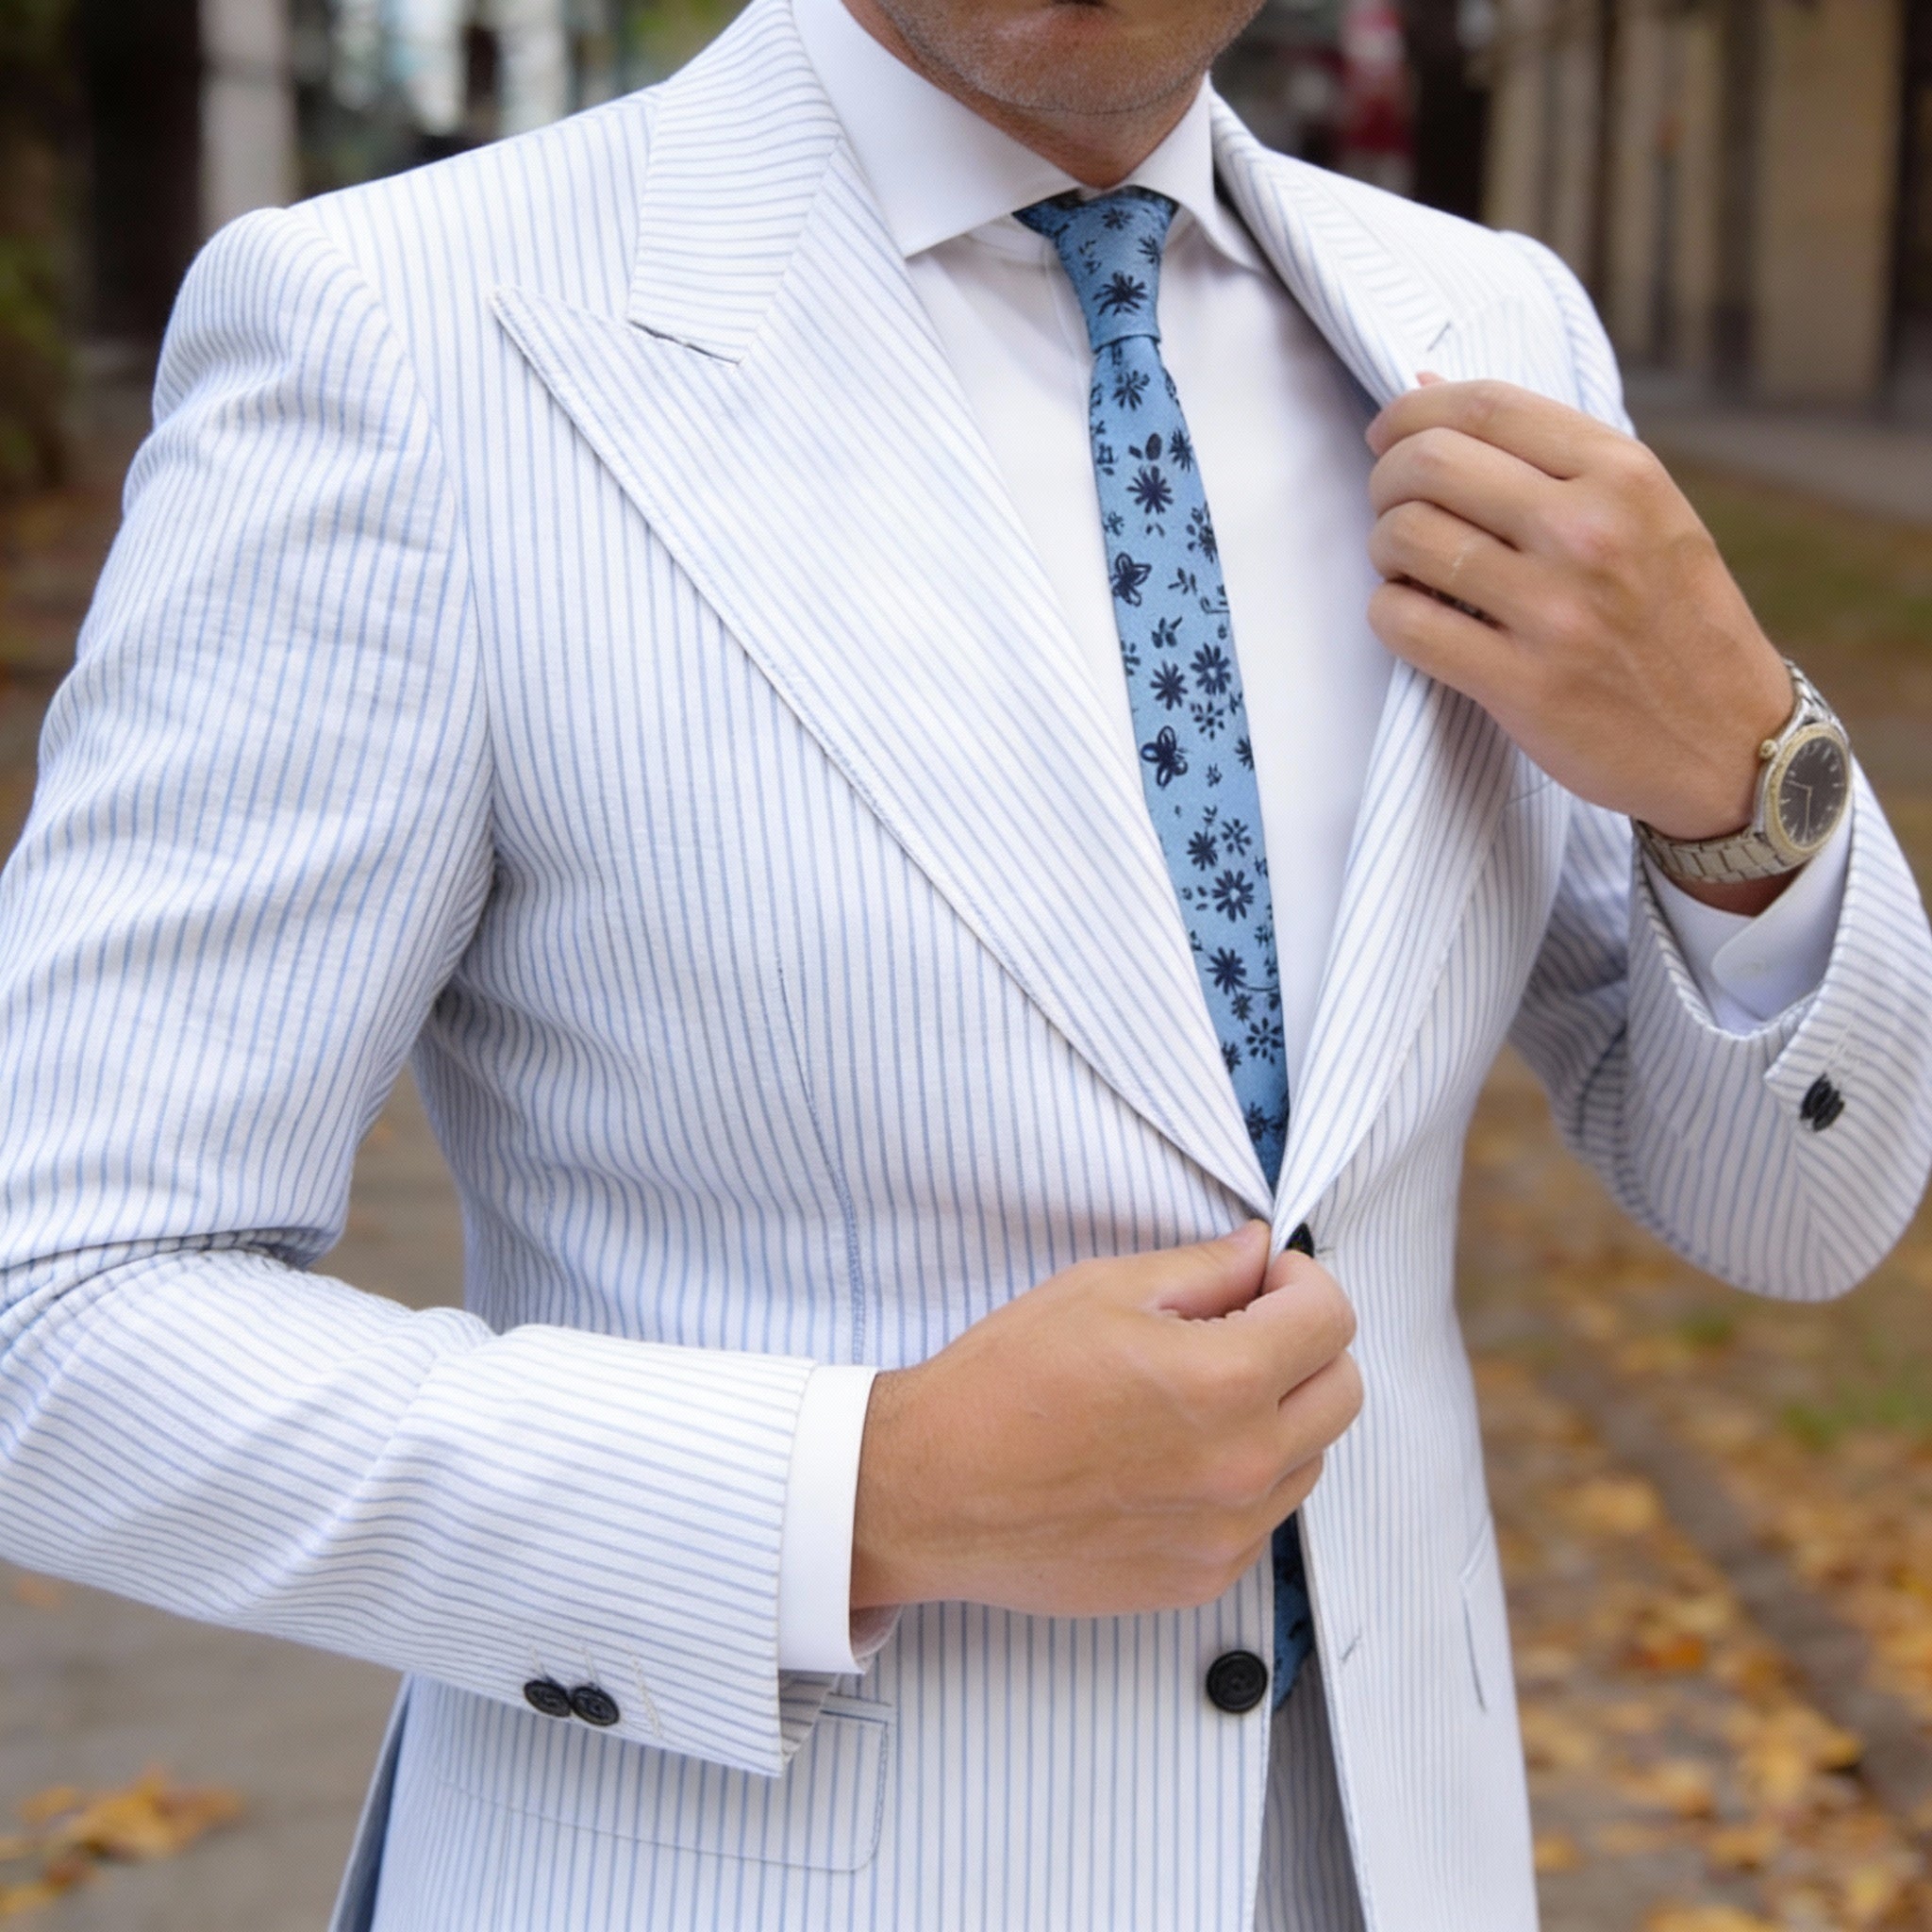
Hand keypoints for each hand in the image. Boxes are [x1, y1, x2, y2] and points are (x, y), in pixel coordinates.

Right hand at [850, 1223, 1361, 1616]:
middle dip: (1307, 1343)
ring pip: (1312, 1458)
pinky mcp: (1202, 1577)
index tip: (1261, 1277)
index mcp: (1223, 1380)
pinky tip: (1171, 1454)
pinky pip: (1264, 1516)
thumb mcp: (1100, 1290)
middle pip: (1343, 1391)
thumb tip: (1258, 1252)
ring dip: (1280, 1414)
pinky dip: (1243, 1476)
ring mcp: (1227, 1532)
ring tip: (1198, 1395)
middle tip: (1244, 1325)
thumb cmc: (1004, 1382)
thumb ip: (1202, 1269)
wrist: (933, 1492)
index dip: (1300, 1280)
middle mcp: (1242, 1465)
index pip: (1331, 1318)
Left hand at [1364, 377, 1796, 912]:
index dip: (1410, 413)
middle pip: (1429, 464)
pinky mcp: (1520, 684)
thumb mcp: (1644, 514)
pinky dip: (1389, 614)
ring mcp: (1555, 610)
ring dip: (1384, 550)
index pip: (1484, 405)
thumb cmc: (1672, 619)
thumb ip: (1544, 455)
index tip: (1387, 435)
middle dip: (1385, 480)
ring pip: (1405, 539)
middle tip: (1391, 507)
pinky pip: (1403, 623)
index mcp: (1624, 475)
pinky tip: (1412, 616)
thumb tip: (1428, 387)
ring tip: (1407, 567)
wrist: (1725, 742)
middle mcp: (1589, 531)